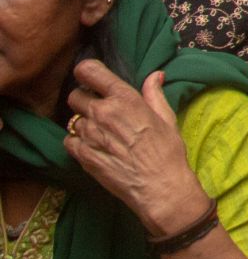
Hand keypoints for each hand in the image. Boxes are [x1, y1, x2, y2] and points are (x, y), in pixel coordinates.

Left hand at [65, 62, 211, 235]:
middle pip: (75, 95)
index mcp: (124, 98)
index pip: (88, 71)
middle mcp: (102, 113)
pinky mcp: (81, 155)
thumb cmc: (167, 151)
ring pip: (72, 119)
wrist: (159, 186)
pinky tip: (94, 147)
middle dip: (85, 100)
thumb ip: (154, 94)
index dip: (86, 72)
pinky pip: (69, 140)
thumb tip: (155, 76)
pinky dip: (78, 142)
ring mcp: (89, 134)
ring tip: (100, 133)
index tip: (92, 79)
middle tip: (99, 110)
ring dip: (83, 123)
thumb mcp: (166, 118)